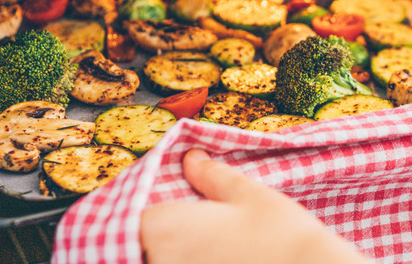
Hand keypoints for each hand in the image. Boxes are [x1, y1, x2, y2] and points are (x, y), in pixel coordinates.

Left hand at [141, 149, 370, 263]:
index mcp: (163, 229)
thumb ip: (210, 176)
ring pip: (161, 262)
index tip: (163, 205)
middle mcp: (160, 263)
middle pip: (141, 248)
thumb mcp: (247, 194)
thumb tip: (191, 159)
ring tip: (207, 245)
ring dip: (172, 254)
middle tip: (194, 226)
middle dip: (153, 238)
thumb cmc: (280, 233)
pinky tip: (217, 259)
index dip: (145, 209)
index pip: (131, 219)